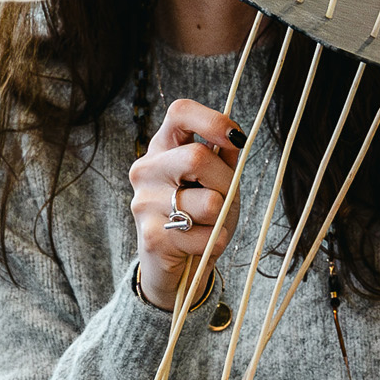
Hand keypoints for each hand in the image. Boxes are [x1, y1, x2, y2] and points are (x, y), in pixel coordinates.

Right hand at [128, 97, 243, 308]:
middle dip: (225, 182)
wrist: (174, 266)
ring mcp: (144, 203)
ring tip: (207, 224)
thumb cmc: (199, 217)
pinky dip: (215, 242)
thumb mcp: (217, 182)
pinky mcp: (152, 236)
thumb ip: (225, 159)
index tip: (235, 137)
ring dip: (221, 217)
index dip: (212, 120)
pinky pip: (206, 235)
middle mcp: (146, 170)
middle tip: (223, 198)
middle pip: (197, 158)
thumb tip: (235, 138)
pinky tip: (199, 245)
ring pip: (208, 202)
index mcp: (162, 148)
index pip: (180, 113)